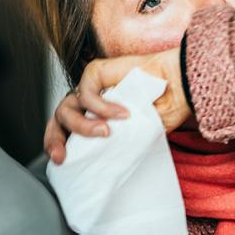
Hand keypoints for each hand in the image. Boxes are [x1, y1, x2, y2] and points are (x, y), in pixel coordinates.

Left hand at [43, 47, 191, 164]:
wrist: (179, 88)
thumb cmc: (163, 109)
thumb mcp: (137, 137)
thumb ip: (116, 144)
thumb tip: (100, 162)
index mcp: (93, 117)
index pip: (65, 131)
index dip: (58, 145)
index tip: (61, 161)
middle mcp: (88, 103)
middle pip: (58, 119)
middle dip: (55, 139)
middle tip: (64, 155)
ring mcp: (90, 87)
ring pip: (67, 107)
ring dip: (82, 125)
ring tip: (105, 132)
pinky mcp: (96, 72)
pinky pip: (86, 92)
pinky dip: (100, 106)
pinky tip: (121, 113)